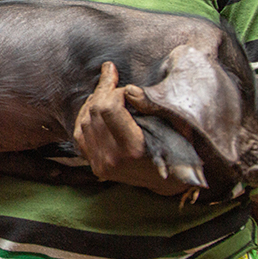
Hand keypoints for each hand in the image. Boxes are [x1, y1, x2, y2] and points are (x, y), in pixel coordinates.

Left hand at [73, 61, 186, 194]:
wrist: (171, 181)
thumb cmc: (178, 150)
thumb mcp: (175, 125)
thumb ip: (152, 106)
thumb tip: (129, 90)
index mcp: (133, 148)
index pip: (109, 108)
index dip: (114, 90)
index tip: (125, 85)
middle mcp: (112, 158)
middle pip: (94, 111)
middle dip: (104, 90)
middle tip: (113, 77)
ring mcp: (100, 164)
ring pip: (84, 120)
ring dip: (94, 101)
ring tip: (107, 90)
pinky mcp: (95, 165)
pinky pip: (79, 133)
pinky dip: (85, 116)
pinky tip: (95, 106)